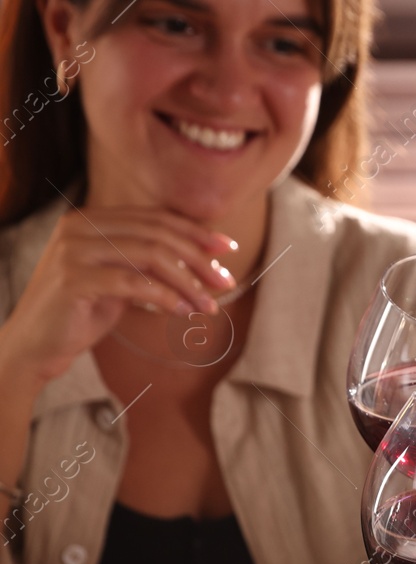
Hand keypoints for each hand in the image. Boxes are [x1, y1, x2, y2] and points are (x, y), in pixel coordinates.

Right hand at [0, 206, 236, 387]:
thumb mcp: (120, 278)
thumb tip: (206, 257)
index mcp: (90, 219)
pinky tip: (183, 311)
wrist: (37, 344)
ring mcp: (72, 250)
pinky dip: (165, 296)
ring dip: (188, 282)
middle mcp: (78, 226)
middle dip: (199, 258)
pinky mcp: (73, 279)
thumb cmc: (84, 311)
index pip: (154, 218)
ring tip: (209, 305)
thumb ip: (149, 261)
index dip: (195, 232)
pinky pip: (134, 283)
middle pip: (157, 234)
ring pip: (150, 256)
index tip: (229, 249)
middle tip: (226, 281)